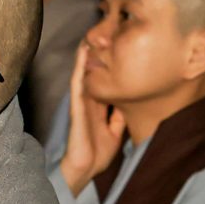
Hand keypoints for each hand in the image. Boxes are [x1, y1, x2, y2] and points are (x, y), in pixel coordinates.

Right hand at [55, 45, 128, 197]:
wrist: (86, 169)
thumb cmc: (97, 154)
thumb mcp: (115, 132)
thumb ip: (118, 117)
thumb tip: (127, 104)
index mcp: (98, 108)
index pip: (103, 83)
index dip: (108, 67)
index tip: (117, 50)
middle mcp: (89, 102)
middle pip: (92, 74)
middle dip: (97, 56)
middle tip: (103, 34)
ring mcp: (81, 103)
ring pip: (83, 74)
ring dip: (85, 56)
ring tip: (90, 35)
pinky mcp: (77, 107)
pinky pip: (77, 84)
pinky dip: (79, 68)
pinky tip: (82, 53)